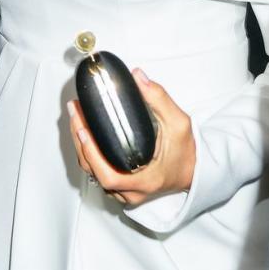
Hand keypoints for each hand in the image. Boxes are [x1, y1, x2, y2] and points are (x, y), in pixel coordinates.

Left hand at [68, 68, 195, 206]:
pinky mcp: (122, 189)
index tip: (84, 131)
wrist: (193, 171)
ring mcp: (125, 193)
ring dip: (81, 147)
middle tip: (75, 113)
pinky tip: (84, 134)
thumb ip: (159, 98)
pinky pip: (99, 173)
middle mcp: (132, 191)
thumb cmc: (187, 151)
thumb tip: (138, 76)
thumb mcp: (178, 123)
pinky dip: (89, 154)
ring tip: (76, 119)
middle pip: (95, 172)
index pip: (110, 176)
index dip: (92, 155)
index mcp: (145, 180)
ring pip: (94, 174)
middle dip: (80, 142)